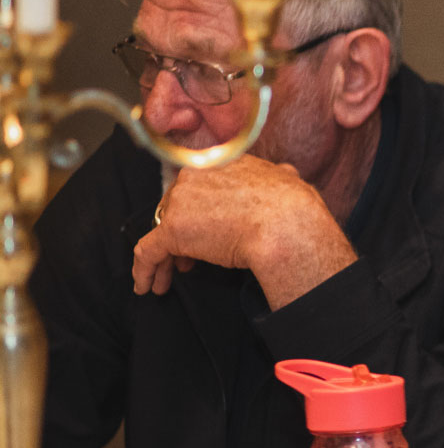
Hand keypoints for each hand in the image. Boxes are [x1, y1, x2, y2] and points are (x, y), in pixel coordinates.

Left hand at [133, 157, 356, 307]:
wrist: (286, 225)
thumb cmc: (294, 207)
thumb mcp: (289, 179)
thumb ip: (280, 176)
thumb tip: (288, 175)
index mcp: (220, 161)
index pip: (198, 185)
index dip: (200, 210)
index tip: (206, 228)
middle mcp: (194, 175)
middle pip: (176, 206)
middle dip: (182, 233)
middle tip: (188, 258)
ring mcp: (180, 202)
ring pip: (162, 230)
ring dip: (166, 256)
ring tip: (170, 278)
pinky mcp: (171, 231)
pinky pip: (148, 251)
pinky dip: (145, 270)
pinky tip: (147, 286)